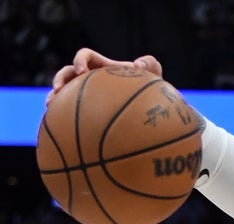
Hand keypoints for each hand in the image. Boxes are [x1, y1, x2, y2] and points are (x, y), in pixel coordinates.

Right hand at [48, 48, 163, 104]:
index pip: (85, 56)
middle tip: (59, 90)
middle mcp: (89, 78)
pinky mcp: (85, 110)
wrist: (148, 109)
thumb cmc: (150, 89)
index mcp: (102, 66)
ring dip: (53, 97)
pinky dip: (62, 115)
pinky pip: (68, 112)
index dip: (80, 59)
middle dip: (60, 79)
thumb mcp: (154, 74)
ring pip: (62, 93)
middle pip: (67, 73)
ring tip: (50, 106)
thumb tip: (137, 64)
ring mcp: (85, 94)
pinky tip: (61, 127)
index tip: (83, 70)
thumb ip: (150, 64)